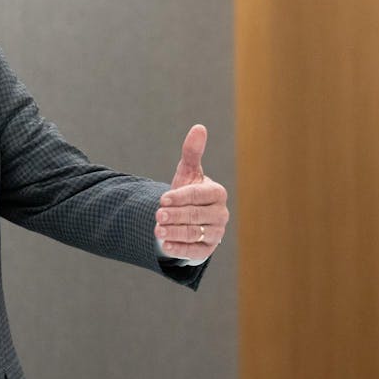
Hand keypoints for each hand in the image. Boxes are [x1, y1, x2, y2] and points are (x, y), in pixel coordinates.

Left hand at [155, 124, 228, 259]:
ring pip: (195, 234)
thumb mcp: (188, 172)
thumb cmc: (188, 191)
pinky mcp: (208, 249)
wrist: (186, 218)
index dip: (181, 197)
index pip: (199, 195)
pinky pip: (195, 251)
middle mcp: (220, 214)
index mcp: (217, 193)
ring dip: (175, 232)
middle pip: (197, 215)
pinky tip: (165, 245)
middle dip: (176, 215)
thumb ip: (192, 152)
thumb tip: (199, 127)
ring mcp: (216, 233)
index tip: (163, 199)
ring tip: (157, 230)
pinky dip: (180, 248)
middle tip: (157, 215)